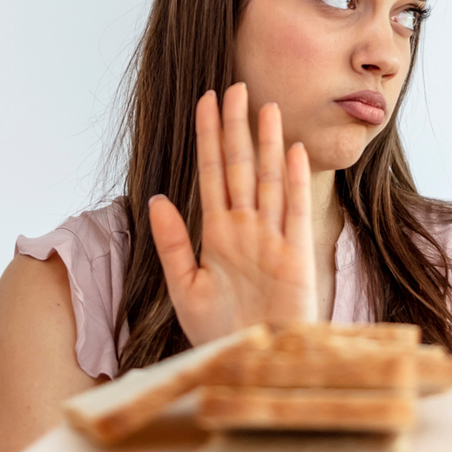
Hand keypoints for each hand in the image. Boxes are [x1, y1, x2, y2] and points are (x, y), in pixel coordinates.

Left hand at [148, 82, 317, 345]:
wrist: (249, 364)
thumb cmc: (218, 333)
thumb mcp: (184, 288)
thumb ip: (172, 243)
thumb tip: (156, 198)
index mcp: (217, 234)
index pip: (211, 174)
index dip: (208, 138)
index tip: (204, 102)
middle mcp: (246, 229)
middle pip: (241, 168)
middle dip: (235, 128)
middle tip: (233, 87)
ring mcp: (273, 239)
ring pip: (269, 181)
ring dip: (267, 144)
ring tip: (265, 107)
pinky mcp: (296, 257)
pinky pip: (295, 211)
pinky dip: (294, 182)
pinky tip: (292, 152)